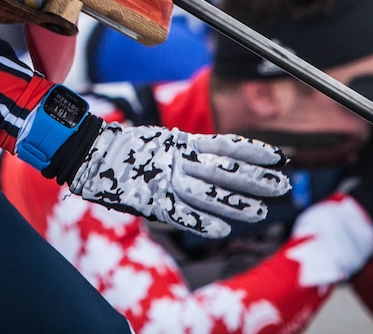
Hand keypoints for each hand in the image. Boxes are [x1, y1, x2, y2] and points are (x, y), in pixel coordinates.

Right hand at [69, 122, 288, 237]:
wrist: (89, 154)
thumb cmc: (128, 150)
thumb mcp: (164, 142)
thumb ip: (190, 152)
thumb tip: (223, 158)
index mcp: (182, 143)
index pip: (226, 144)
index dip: (253, 150)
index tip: (278, 155)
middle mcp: (177, 159)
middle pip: (224, 169)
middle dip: (255, 178)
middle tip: (284, 185)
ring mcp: (165, 179)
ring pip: (208, 192)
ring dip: (236, 203)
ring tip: (261, 211)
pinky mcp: (150, 200)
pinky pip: (180, 213)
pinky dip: (201, 222)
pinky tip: (222, 230)